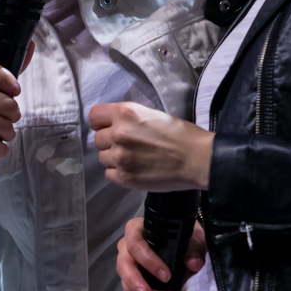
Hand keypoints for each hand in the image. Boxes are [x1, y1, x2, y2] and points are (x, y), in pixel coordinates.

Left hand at [90, 102, 211, 190]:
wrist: (197, 158)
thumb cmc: (180, 135)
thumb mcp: (151, 114)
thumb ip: (128, 118)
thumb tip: (113, 125)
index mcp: (126, 113)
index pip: (94, 116)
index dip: (101, 123)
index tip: (107, 127)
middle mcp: (119, 133)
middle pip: (97, 139)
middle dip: (110, 142)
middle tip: (128, 145)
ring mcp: (121, 157)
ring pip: (103, 157)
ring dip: (114, 158)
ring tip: (134, 159)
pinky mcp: (125, 177)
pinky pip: (109, 174)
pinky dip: (119, 173)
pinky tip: (135, 170)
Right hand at [117, 215, 206, 290]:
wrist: (182, 247)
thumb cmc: (182, 238)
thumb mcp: (191, 237)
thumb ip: (194, 248)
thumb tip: (194, 264)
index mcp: (137, 230)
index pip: (135, 244)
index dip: (148, 261)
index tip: (166, 276)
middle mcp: (126, 248)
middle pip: (124, 267)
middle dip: (136, 284)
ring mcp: (126, 268)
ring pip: (126, 286)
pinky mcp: (130, 286)